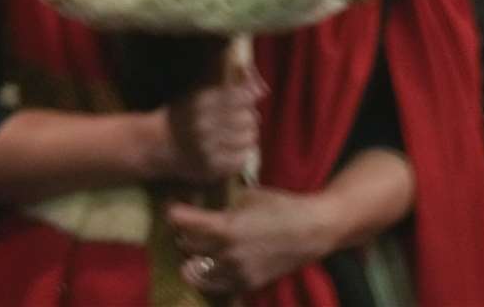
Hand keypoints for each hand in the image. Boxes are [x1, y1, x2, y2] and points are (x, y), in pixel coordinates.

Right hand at [151, 64, 265, 183]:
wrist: (153, 146)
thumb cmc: (180, 115)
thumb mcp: (198, 92)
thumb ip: (231, 86)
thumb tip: (262, 90)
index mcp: (201, 103)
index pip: (242, 97)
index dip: (248, 99)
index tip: (244, 102)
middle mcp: (204, 125)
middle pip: (249, 118)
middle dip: (248, 118)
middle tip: (242, 120)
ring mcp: (207, 148)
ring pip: (248, 138)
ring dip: (247, 135)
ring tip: (238, 135)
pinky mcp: (209, 168)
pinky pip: (241, 159)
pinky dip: (242, 154)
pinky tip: (234, 149)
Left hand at [169, 186, 332, 295]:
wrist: (312, 231)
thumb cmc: (282, 207)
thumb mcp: (250, 196)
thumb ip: (225, 203)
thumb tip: (205, 201)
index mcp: (227, 228)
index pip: (186, 223)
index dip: (174, 213)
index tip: (171, 208)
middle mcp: (226, 254)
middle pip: (187, 247)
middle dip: (183, 235)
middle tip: (186, 227)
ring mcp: (235, 273)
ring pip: (195, 272)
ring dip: (191, 259)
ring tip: (194, 251)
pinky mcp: (245, 284)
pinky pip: (215, 286)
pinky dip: (209, 276)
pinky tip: (210, 267)